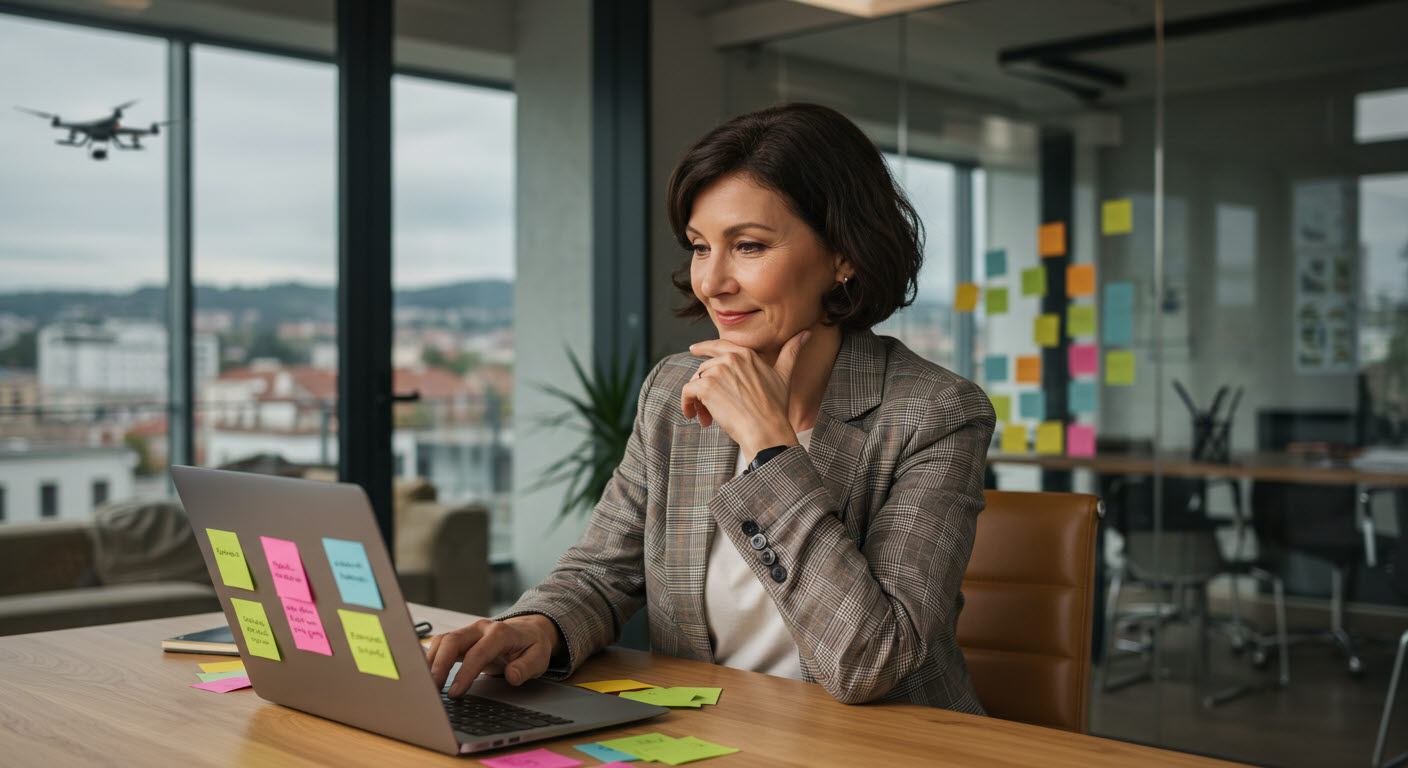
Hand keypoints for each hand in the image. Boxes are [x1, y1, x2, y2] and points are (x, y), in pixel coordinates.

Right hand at [425, 615, 560, 696]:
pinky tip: (425, 674)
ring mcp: (469, 632)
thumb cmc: (532, 646)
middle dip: (439, 664)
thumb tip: (512, 676)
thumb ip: (526, 667)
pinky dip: (431, 658)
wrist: (529, 631)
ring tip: (425, 685)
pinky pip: (441, 645)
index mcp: (500, 632)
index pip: (478, 652)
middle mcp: (481, 629)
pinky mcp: (461, 639)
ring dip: (431, 661)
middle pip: (453, 641)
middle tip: (432, 689)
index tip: (455, 692)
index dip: (464, 672)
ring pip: (443, 641)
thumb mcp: (539, 658)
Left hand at [681, 329, 809, 457]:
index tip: (693, 350)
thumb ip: (791, 352)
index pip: (718, 346)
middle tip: (712, 410)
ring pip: (695, 381)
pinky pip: (687, 392)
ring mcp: (717, 371)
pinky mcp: (705, 386)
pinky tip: (695, 416)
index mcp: (745, 354)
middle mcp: (730, 358)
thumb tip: (807, 333)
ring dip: (698, 400)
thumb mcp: (784, 376)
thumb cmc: (775, 407)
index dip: (704, 348)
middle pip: (705, 369)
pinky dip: (687, 404)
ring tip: (708, 418)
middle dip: (705, 388)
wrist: (766, 429)